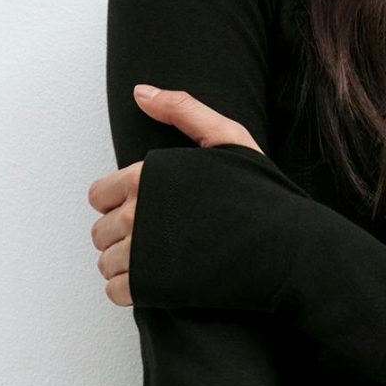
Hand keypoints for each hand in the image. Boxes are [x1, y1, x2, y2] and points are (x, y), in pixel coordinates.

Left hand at [88, 86, 262, 307]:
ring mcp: (141, 252)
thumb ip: (182, 109)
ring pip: (106, 263)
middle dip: (122, 237)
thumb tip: (140, 93)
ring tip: (159, 263)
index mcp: (144, 176)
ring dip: (126, 266)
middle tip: (156, 241)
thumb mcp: (228, 137)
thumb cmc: (262, 194)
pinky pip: (115, 292)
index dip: (119, 204)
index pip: (98, 196)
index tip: (146, 213)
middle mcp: (136, 213)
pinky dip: (129, 291)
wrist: (287, 249)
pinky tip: (156, 284)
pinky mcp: (151, 288)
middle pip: (100, 232)